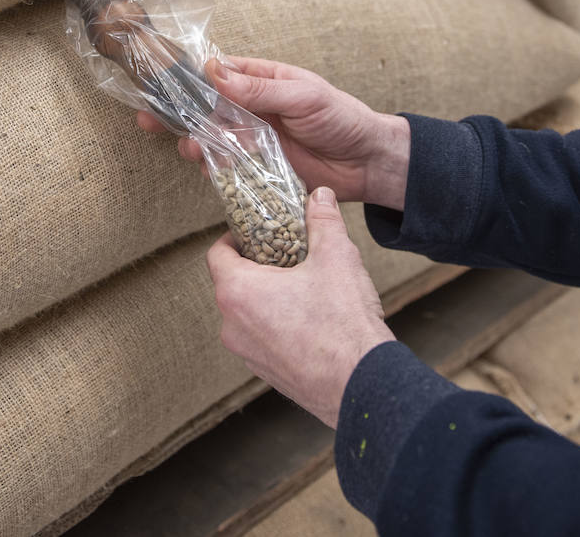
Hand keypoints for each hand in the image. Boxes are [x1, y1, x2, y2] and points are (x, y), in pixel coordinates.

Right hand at [136, 56, 410, 209]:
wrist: (369, 163)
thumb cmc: (342, 118)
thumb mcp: (304, 96)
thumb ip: (261, 89)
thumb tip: (216, 73)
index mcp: (262, 80)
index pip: (217, 73)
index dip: (187, 76)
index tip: (159, 80)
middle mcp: (252, 108)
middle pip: (205, 108)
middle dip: (177, 113)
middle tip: (148, 119)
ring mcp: (254, 140)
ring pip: (212, 139)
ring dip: (195, 142)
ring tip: (187, 148)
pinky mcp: (259, 169)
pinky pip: (228, 168)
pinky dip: (214, 168)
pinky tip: (207, 169)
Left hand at [208, 186, 394, 427]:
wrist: (361, 384)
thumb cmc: (342, 322)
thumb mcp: (336, 257)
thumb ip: (323, 221)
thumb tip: (321, 196)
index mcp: (238, 292)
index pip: (218, 254)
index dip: (236, 237)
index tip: (257, 231)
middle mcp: (232, 326)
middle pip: (232, 283)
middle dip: (257, 266)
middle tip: (288, 255)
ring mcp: (247, 354)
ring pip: (247, 313)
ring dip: (268, 297)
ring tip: (303, 286)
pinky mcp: (265, 373)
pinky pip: (262, 338)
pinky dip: (277, 324)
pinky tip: (310, 319)